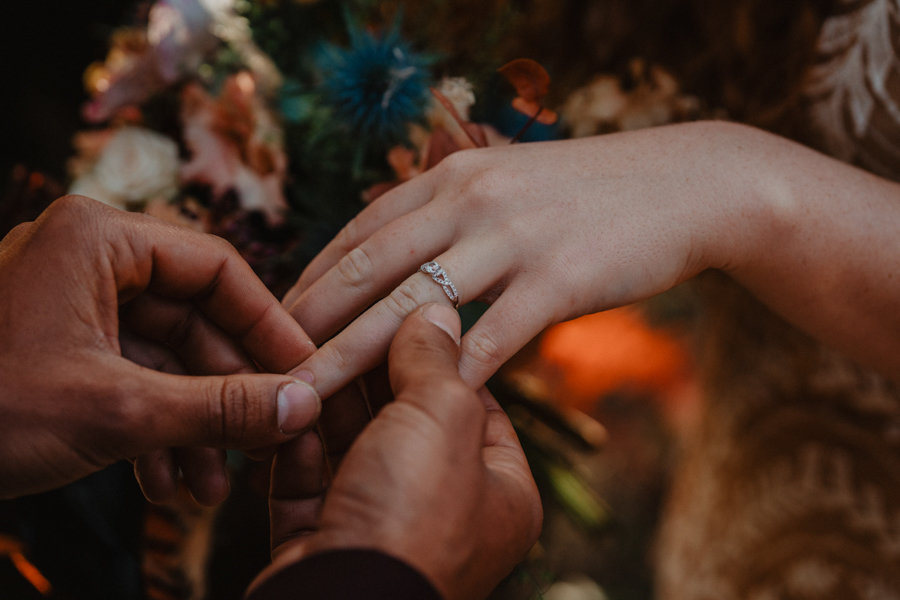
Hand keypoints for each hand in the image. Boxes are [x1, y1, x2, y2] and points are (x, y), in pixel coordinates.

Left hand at [0, 196, 318, 500]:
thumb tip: (303, 406)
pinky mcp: (58, 349)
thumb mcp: (116, 411)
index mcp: (100, 238)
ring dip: (193, 425)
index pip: (218, 269)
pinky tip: (166, 484)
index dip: (269, 326)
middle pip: (195, 321)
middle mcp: (90, 261)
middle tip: (267, 441)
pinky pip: (128, 380)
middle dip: (226, 395)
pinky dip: (153, 431)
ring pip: (163, 360)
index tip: (306, 374)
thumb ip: (219, 407)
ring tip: (212, 487)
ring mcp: (72, 307)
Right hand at [251, 304, 541, 599]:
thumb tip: (436, 310)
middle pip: (406, 423)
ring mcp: (383, 530)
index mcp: (499, 492)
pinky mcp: (323, 542)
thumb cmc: (412, 518)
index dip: (440, 357)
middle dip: (370, 376)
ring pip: (352, 449)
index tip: (404, 316)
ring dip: (327, 406)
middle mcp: (445, 514)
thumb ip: (437, 359)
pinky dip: (295, 447)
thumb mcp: (441, 417)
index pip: (475, 405)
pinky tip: (284, 412)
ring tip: (304, 357)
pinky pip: (308, 483)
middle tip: (342, 327)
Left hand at [282, 121, 774, 395]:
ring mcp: (513, 238)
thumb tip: (404, 260)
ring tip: (310, 394)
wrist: (684, 185)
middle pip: (369, 266)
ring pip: (413, 306)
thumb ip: (453, 214)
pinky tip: (415, 410)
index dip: (311, 276)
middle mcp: (471, 200)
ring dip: (354, 355)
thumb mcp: (510, 182)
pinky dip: (449, 376)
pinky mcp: (558, 279)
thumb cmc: (591, 192)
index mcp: (453, 175)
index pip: (360, 230)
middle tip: (260, 362)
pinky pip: (491, 337)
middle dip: (309, 319)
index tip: (274, 317)